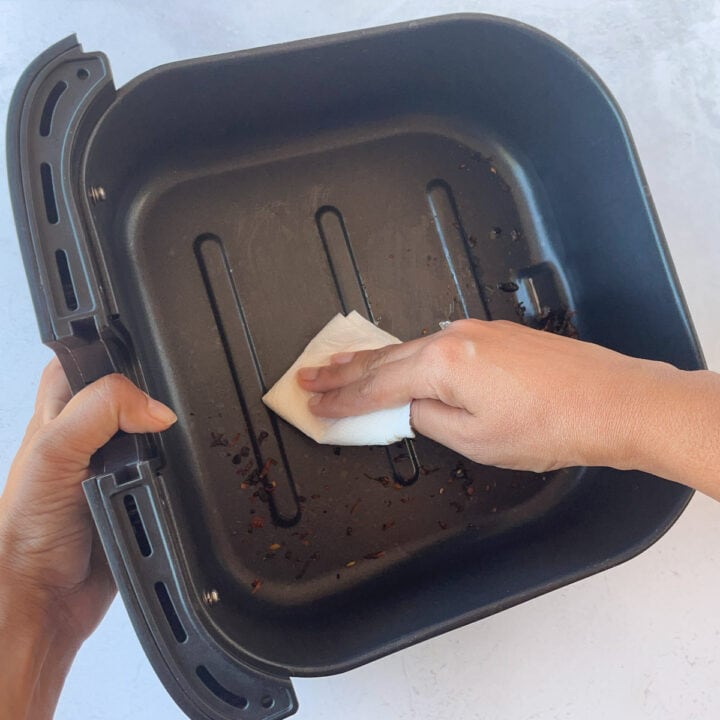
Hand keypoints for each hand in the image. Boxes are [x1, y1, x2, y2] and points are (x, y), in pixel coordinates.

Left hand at [0, 359, 176, 718]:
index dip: (120, 348)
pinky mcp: (140, 493)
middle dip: (157, 395)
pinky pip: (172, 471)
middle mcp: (90, 433)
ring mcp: (117, 464)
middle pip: (135, 391)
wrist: (44, 599)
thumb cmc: (26, 529)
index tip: (151, 351)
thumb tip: (158, 408)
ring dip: (172, 437)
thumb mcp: (55, 452)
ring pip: (158, 431)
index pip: (92, 358)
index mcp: (61, 411)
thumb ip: (101, 412)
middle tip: (163, 412)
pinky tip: (180, 474)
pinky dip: (182, 472)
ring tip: (170, 446)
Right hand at [297, 318, 678, 473]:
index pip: (377, 386)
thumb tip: (411, 408)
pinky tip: (396, 359)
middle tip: (308, 375)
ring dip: (372, 359)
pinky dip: (407, 354)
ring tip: (338, 364)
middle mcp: (454, 336)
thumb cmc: (550, 426)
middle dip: (343, 370)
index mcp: (442, 364)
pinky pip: (436, 342)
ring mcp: (476, 330)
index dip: (342, 398)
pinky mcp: (495, 334)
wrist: (613, 401)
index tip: (313, 401)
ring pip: (409, 346)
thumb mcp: (476, 440)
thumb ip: (430, 419)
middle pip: (385, 358)